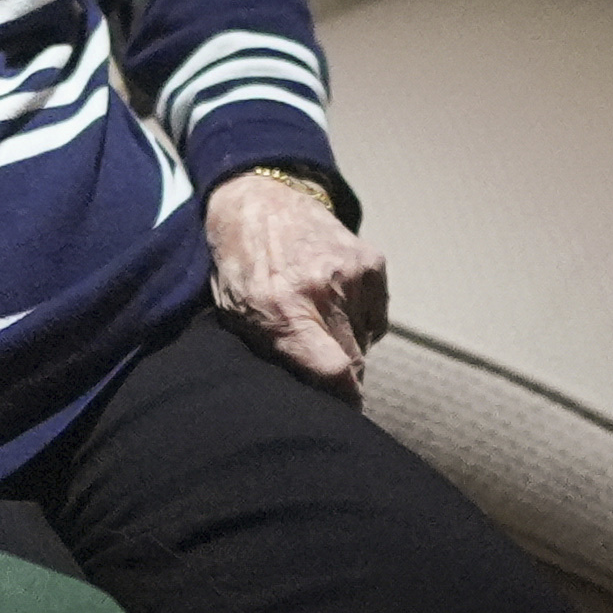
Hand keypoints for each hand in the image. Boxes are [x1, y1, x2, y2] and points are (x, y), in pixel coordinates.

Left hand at [205, 167, 386, 394]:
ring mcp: (352, 273)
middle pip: (354, 362)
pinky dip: (360, 319)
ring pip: (365, 340)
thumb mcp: (236, 315)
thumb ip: (273, 354)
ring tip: (318, 318)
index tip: (341, 413)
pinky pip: (377, 317)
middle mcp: (321, 290)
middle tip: (319, 363)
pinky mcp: (372, 261)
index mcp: (281, 308)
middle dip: (341, 373)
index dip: (342, 400)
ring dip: (347, 342)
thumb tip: (310, 396)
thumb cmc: (241, 265)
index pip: (333, 371)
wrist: (259, 200)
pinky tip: (334, 300)